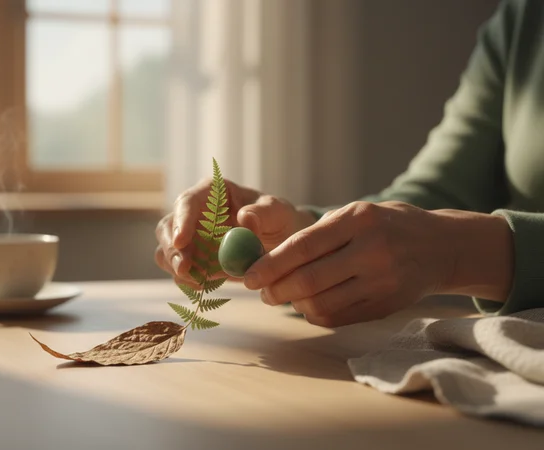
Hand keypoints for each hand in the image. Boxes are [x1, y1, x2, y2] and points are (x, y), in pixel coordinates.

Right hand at [155, 178, 315, 285]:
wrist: (279, 242)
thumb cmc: (277, 220)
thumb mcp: (277, 212)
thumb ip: (263, 213)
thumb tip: (245, 217)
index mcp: (211, 193)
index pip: (187, 202)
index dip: (181, 221)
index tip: (181, 241)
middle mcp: (194, 213)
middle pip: (167, 227)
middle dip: (171, 250)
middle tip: (183, 268)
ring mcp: (189, 237)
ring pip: (166, 251)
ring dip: (177, 268)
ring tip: (202, 280)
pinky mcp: (192, 259)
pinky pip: (179, 272)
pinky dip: (188, 281)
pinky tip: (207, 285)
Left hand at [244, 201, 513, 326]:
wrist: (443, 247)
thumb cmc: (387, 225)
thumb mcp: (356, 214)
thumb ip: (318, 234)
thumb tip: (267, 259)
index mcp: (359, 219)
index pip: (304, 245)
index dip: (271, 264)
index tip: (248, 277)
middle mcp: (373, 250)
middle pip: (310, 280)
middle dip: (277, 290)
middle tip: (263, 292)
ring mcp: (383, 281)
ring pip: (322, 304)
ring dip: (295, 304)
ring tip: (286, 296)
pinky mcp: (386, 306)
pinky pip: (338, 317)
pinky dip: (316, 314)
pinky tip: (310, 304)